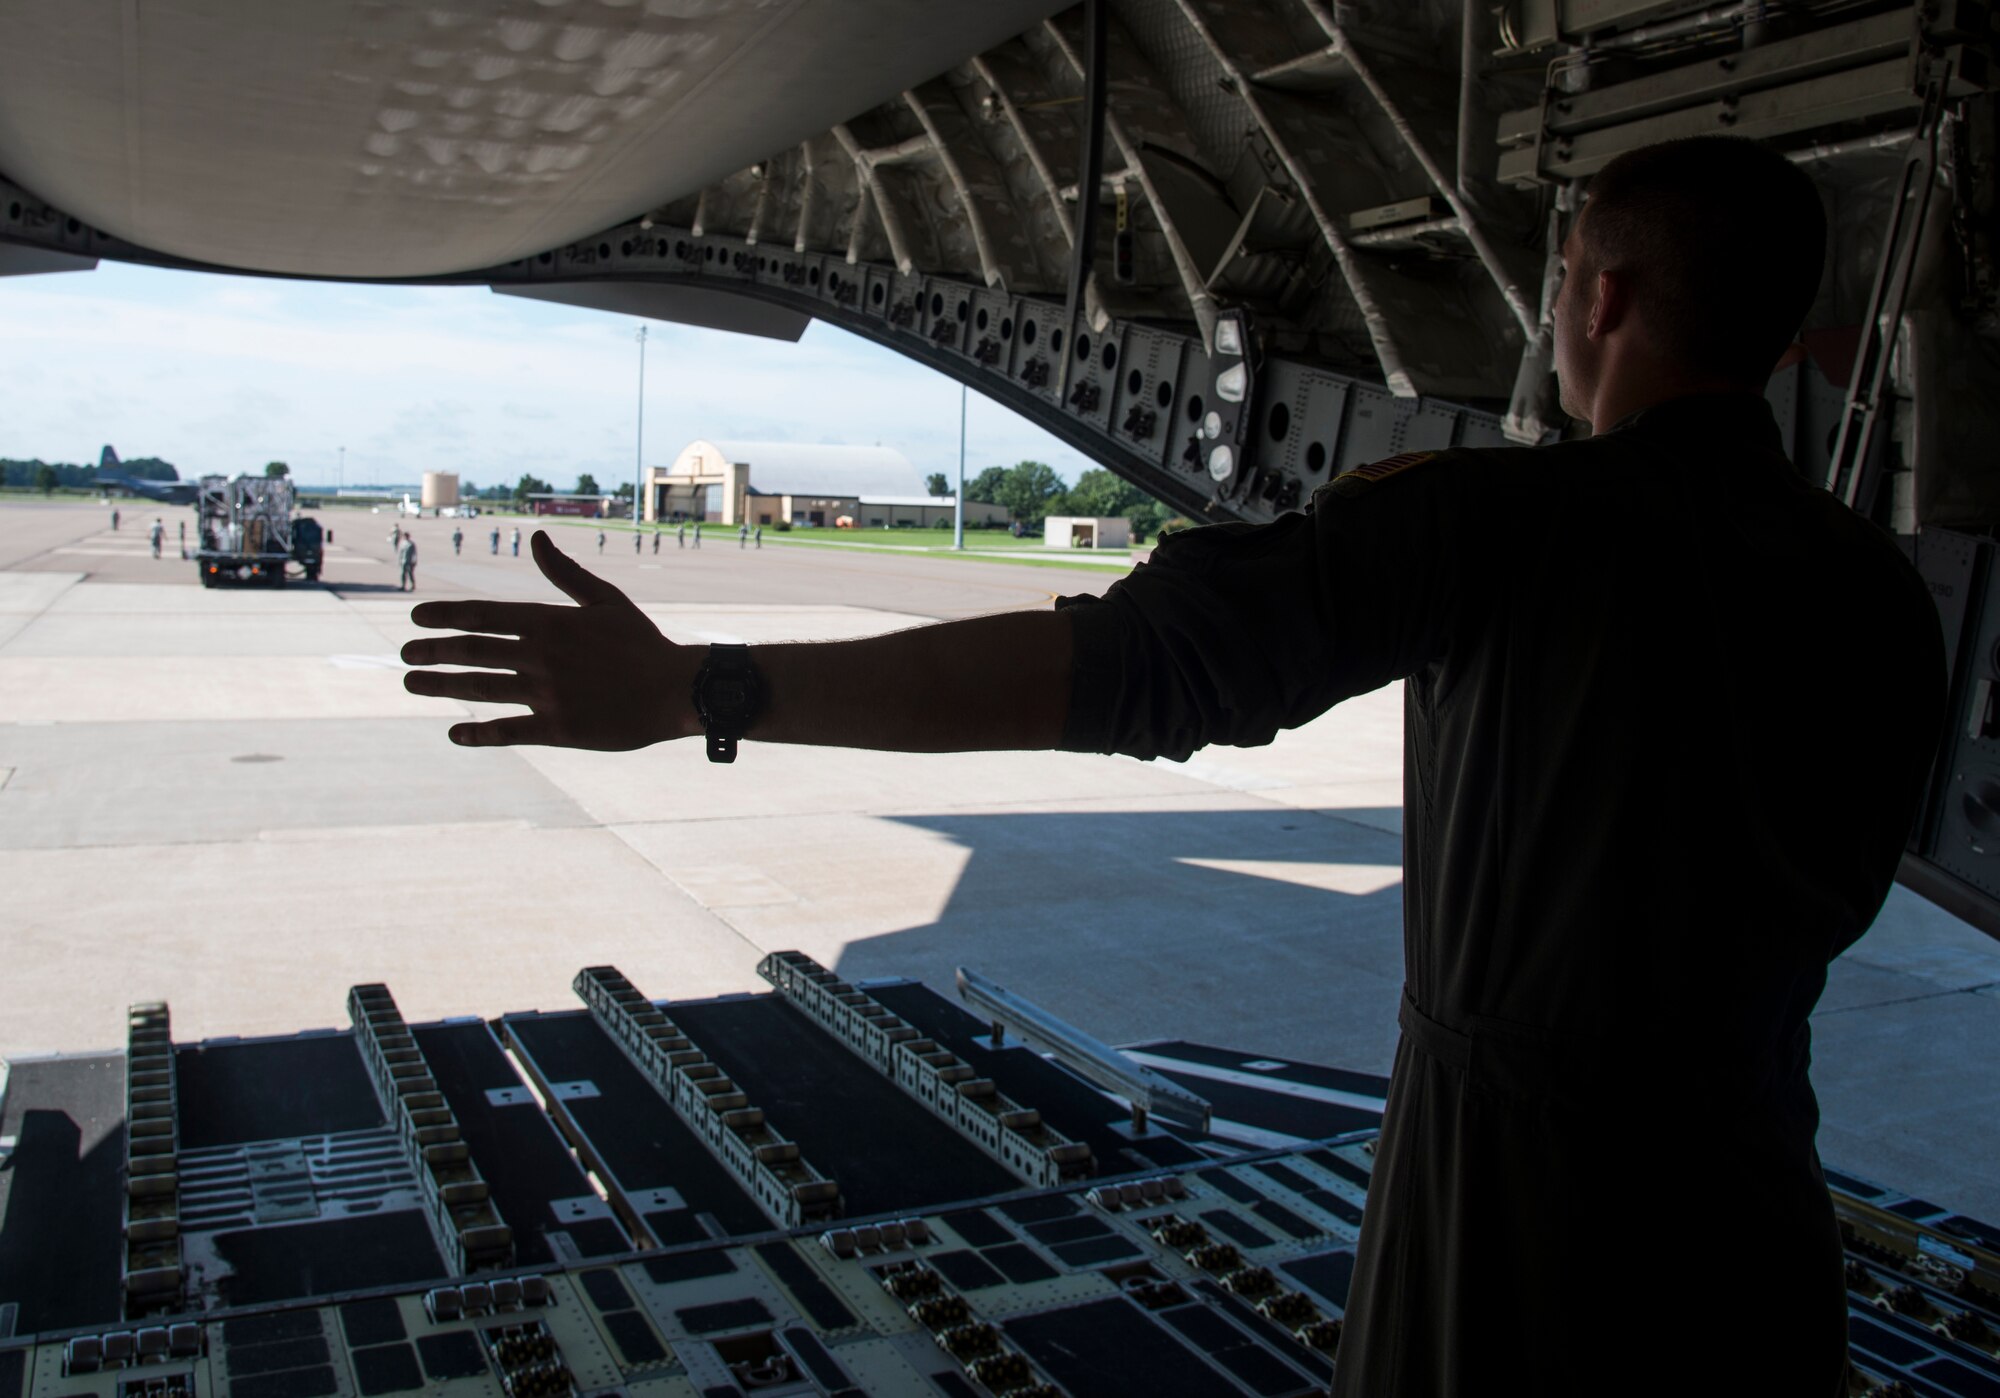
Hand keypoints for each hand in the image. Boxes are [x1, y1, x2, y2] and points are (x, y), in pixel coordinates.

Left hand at [402, 529, 694, 748]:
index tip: (415, 618)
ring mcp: (548, 694)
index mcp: (551, 622)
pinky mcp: (559, 729)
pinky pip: (508, 731)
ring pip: (481, 688)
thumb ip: (564, 573)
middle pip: (473, 651)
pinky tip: (455, 732)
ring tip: (411, 683)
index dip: (446, 615)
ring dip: (440, 685)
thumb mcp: (605, 600)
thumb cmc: (643, 642)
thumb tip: (535, 539)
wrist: (678, 690)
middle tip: (403, 653)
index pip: (485, 615)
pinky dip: (478, 733)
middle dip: (432, 651)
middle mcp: (542, 656)